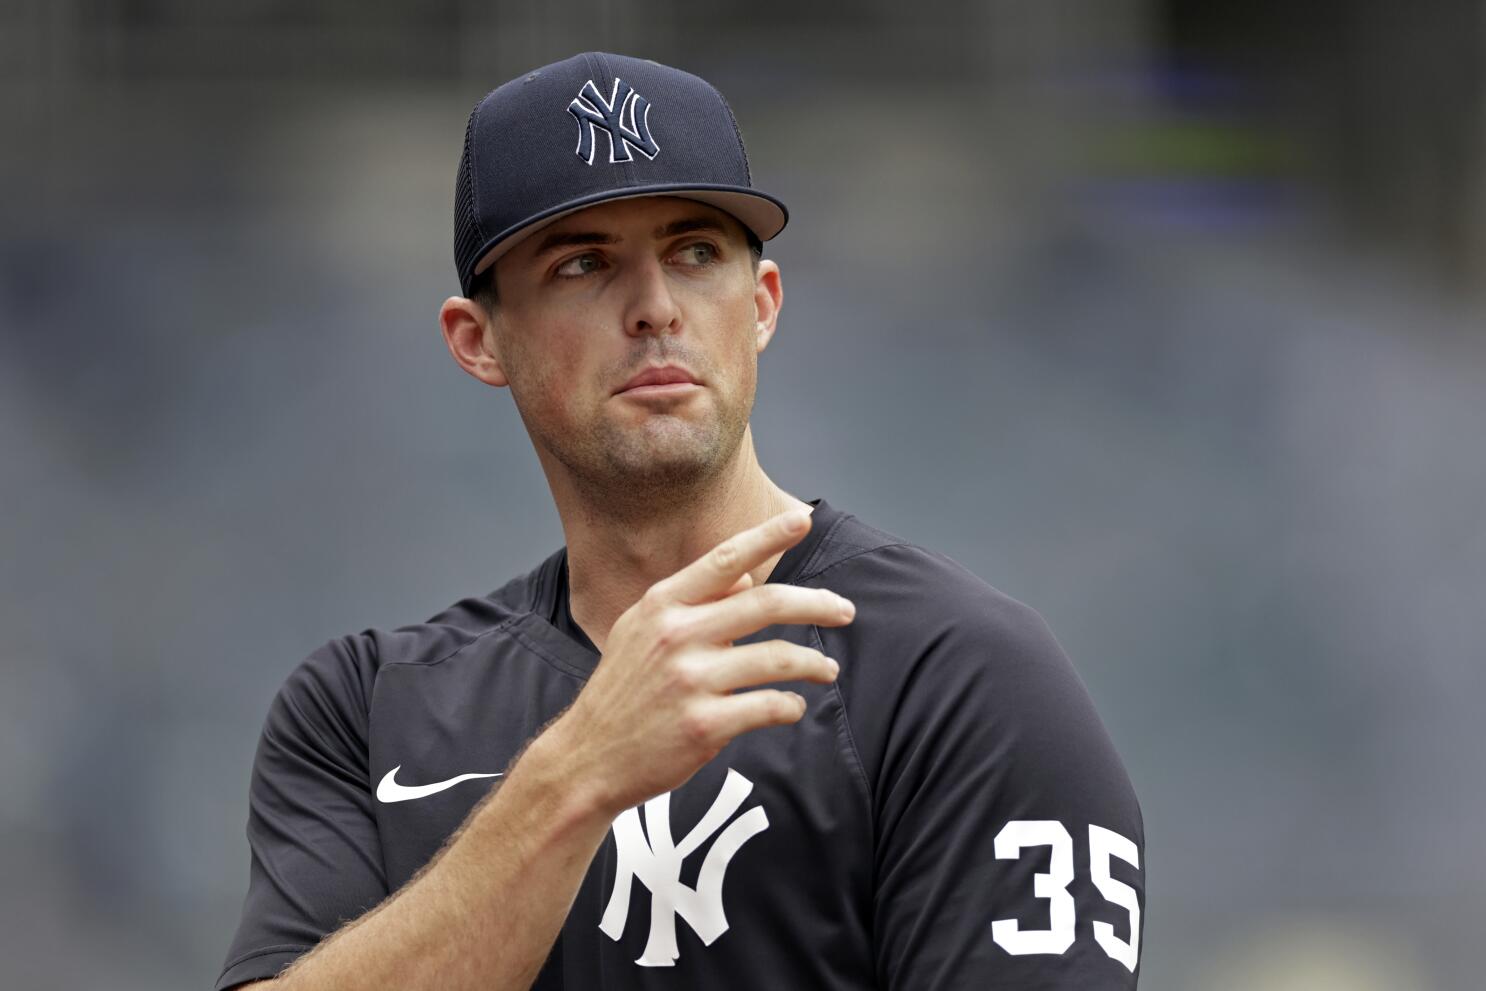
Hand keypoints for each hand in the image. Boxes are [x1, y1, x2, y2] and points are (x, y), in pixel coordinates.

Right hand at [552, 508, 853, 816]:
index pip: (725, 559)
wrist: (588, 758)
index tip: (804, 519)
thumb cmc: (623, 691)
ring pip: (778, 659)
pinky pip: (769, 706)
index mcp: (662, 604)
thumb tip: (749, 579)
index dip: (768, 535)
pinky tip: (792, 706)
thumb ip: (694, 603)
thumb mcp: (643, 632)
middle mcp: (676, 635)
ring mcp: (690, 681)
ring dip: (813, 663)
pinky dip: (790, 706)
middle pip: (767, 605)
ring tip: (827, 669)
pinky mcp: (704, 725)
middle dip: (817, 604)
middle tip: (845, 610)